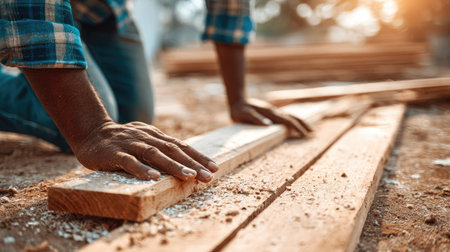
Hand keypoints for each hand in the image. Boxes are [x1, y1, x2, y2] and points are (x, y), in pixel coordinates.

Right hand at [73, 121, 218, 181]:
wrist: (91, 133)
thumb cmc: (123, 142)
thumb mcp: (145, 142)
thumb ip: (162, 149)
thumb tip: (187, 163)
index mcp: (156, 136)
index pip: (181, 146)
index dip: (198, 156)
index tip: (214, 168)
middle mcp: (146, 138)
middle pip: (173, 150)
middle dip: (193, 163)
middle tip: (208, 176)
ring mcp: (130, 144)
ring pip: (155, 154)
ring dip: (173, 166)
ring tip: (189, 177)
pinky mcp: (114, 153)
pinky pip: (129, 161)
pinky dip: (141, 169)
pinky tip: (153, 177)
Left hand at [229, 98, 312, 136]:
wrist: (237, 101)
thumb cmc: (239, 110)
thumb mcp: (244, 115)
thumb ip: (255, 118)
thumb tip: (268, 125)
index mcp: (270, 113)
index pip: (287, 120)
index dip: (296, 127)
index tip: (304, 134)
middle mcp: (274, 111)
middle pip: (292, 117)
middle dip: (303, 125)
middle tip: (313, 133)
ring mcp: (273, 112)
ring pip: (290, 116)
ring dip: (300, 122)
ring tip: (309, 130)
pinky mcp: (271, 113)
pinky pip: (285, 117)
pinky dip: (293, 121)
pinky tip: (295, 126)